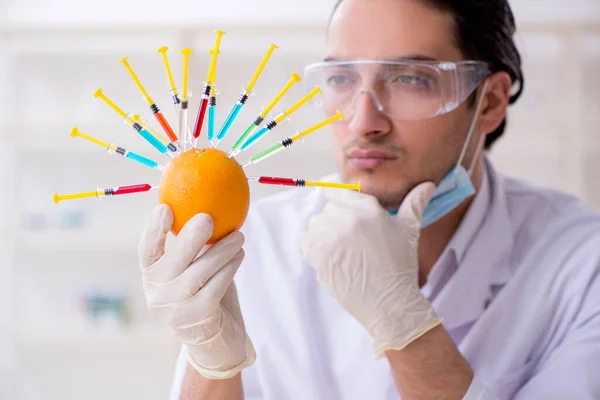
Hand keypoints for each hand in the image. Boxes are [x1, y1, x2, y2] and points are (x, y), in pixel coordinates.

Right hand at [138, 204, 255, 378]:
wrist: (216, 340)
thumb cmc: (205, 291)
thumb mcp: (194, 267)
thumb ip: (195, 243)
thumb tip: (211, 202)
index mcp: (152, 275)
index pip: (147, 250)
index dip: (153, 229)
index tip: (164, 208)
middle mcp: (158, 294)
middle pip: (173, 262)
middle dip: (190, 237)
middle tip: (208, 217)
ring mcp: (176, 309)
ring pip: (200, 273)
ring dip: (222, 250)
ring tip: (239, 236)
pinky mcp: (199, 317)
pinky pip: (216, 286)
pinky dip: (230, 267)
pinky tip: (239, 254)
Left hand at [298, 182, 442, 357]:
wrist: (390, 303)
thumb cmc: (401, 267)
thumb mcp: (409, 230)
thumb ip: (414, 203)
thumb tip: (428, 184)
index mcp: (368, 208)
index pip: (341, 192)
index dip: (340, 203)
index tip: (344, 216)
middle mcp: (347, 218)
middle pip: (328, 211)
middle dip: (337, 224)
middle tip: (353, 246)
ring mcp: (330, 236)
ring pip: (315, 226)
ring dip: (323, 237)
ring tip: (343, 254)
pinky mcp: (317, 254)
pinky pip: (304, 242)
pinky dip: (311, 250)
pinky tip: (329, 260)